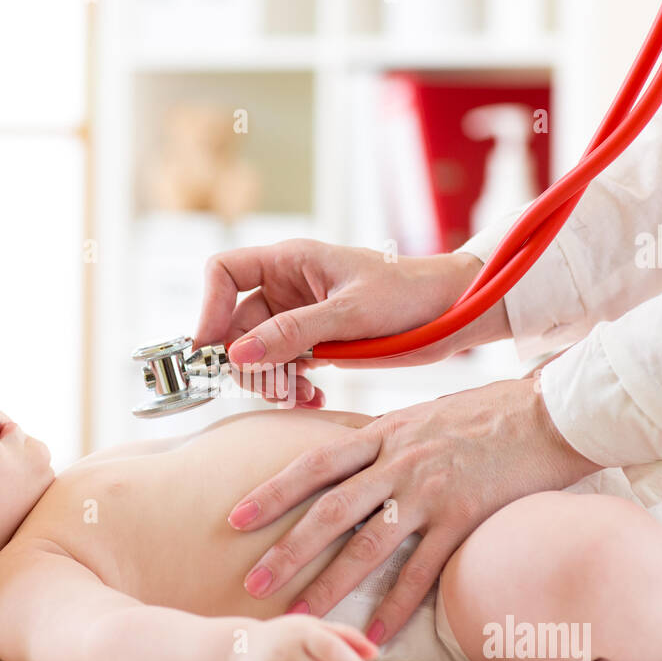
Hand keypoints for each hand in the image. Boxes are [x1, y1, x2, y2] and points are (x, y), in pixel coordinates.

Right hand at [194, 239, 509, 406]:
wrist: (452, 312)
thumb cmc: (408, 294)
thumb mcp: (350, 313)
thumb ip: (293, 332)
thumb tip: (238, 354)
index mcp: (289, 261)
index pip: (223, 273)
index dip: (209, 308)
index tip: (210, 349)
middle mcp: (286, 288)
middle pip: (234, 325)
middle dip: (246, 361)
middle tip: (271, 388)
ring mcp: (298, 319)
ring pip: (256, 355)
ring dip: (269, 381)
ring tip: (299, 396)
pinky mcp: (314, 345)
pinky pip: (283, 370)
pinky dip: (291, 389)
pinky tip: (314, 399)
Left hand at [229, 376, 601, 644]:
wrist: (547, 412)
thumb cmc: (484, 412)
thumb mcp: (419, 415)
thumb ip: (382, 440)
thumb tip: (347, 460)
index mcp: (382, 433)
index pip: (314, 464)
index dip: (272, 492)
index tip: (236, 517)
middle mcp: (399, 462)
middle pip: (329, 510)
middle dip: (286, 549)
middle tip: (252, 583)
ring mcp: (431, 492)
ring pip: (369, 545)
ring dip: (330, 585)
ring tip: (300, 616)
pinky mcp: (464, 519)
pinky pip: (423, 571)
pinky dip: (397, 605)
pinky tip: (374, 632)